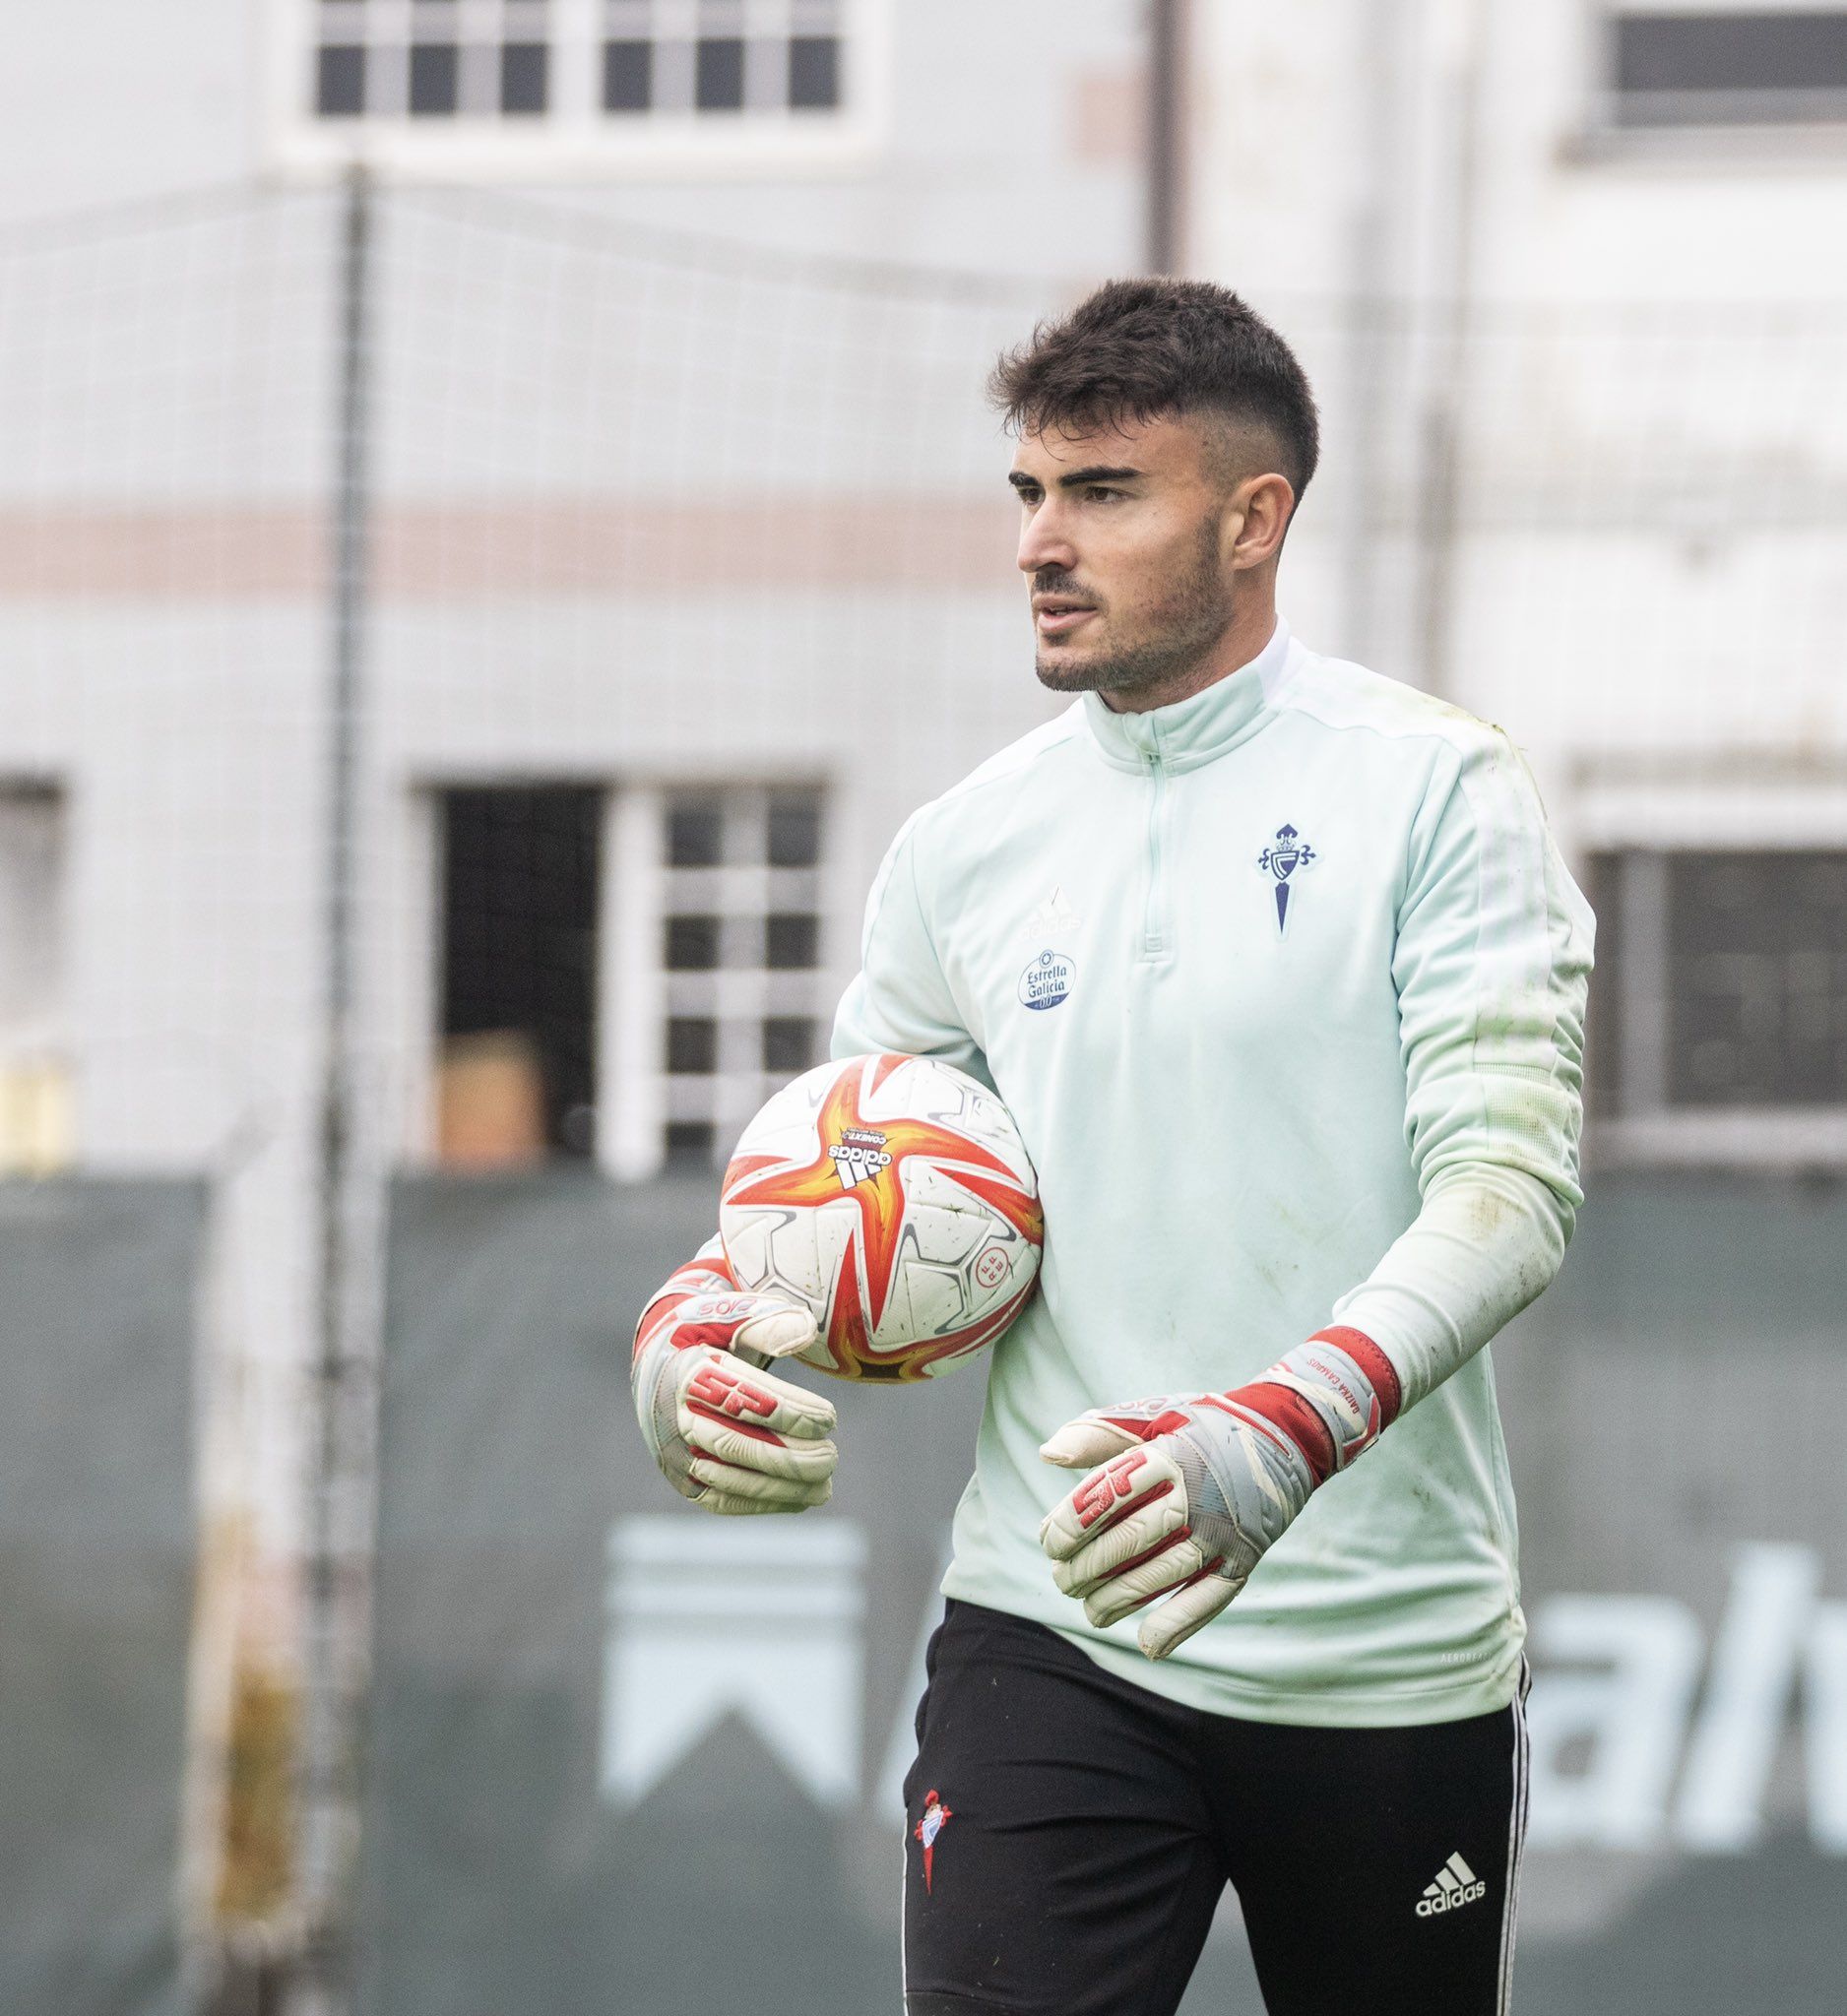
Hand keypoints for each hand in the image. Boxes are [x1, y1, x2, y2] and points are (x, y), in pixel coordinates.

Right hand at [633, 1244, 838, 1515]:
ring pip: (728, 1480)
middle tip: (832, 1457)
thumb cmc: (708, 1333)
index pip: (743, 1400)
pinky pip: (720, 1500)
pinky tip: (800, 1499)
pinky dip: (761, 1504)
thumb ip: (767, 1320)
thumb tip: (806, 1332)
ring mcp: (672, 1452)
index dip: (790, 1413)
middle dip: (789, 1457)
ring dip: (781, 1488)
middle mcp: (673, 1416)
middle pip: (734, 1445)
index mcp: (686, 1371)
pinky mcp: (678, 1478)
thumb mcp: (730, 1315)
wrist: (658, 1362)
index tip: (830, 1419)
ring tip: (825, 1487)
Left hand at [1037, 1329, 1400, 1659]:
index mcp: (1169, 1455)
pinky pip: (1210, 1599)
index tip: (1050, 1542)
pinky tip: (1147, 1645)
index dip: (1071, 1523)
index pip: (1109, 1493)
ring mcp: (1224, 1530)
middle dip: (1087, 1568)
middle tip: (1063, 1580)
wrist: (1285, 1436)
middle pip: (1131, 1540)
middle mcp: (1198, 1494)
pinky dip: (1178, 1625)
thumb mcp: (1154, 1416)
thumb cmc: (1202, 1427)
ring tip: (1090, 1611)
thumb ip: (1100, 1433)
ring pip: (1163, 1575)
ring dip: (1119, 1600)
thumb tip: (1047, 1453)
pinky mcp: (1246, 1558)